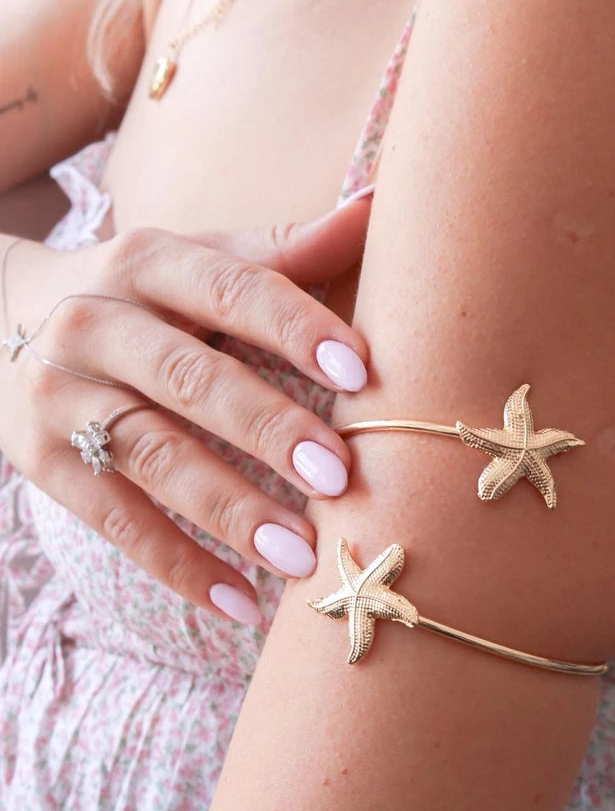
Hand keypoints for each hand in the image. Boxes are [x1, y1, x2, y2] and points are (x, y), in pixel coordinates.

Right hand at [0, 195, 371, 623]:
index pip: (229, 287)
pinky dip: (178, 566)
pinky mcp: (42, 464)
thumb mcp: (192, 261)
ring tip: (301, 556)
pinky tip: (240, 604)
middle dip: (266, 428)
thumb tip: (376, 206)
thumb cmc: (134, 295)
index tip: (360, 370)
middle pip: (189, 379)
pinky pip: (115, 523)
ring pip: (152, 457)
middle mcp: (95, 324)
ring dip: (229, 510)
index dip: (293, 326)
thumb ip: (280, 250)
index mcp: (147, 263)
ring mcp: (60, 398)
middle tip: (339, 476)